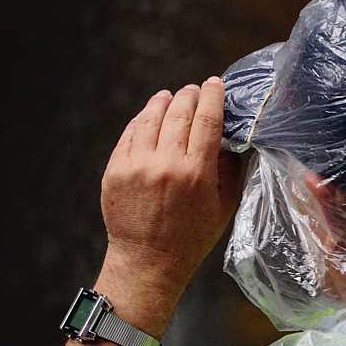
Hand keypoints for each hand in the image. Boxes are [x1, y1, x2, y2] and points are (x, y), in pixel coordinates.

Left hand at [95, 77, 242, 335]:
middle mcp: (165, 164)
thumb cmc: (191, 238)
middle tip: (194, 90)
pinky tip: (149, 116)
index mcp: (196, 173)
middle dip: (189, 95)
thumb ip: (229, 170)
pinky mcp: (115, 170)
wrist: (147, 261)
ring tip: (169, 97)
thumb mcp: (223, 208)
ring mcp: (136, 166)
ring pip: (151, 117)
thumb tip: (230, 138)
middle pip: (179, 112)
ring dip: (163, 102)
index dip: (212, 96)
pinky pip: (130, 134)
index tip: (215, 84)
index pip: (207, 120)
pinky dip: (141, 120)